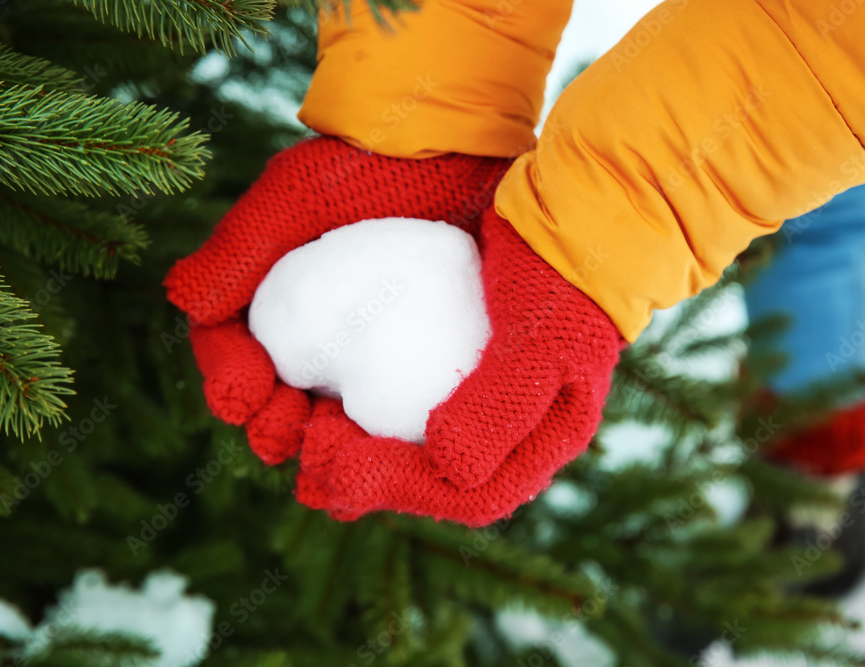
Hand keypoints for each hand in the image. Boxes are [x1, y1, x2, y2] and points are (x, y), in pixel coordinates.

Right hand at [165, 136, 510, 463]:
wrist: (452, 150)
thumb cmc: (367, 164)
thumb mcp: (292, 197)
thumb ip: (237, 250)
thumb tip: (183, 301)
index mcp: (267, 301)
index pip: (231, 356)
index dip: (229, 383)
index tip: (243, 394)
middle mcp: (311, 333)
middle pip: (276, 402)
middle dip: (272, 428)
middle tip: (288, 432)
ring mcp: (363, 352)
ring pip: (328, 421)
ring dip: (320, 450)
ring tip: (329, 458)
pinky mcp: (412, 363)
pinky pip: (388, 417)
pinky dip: (376, 445)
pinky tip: (384, 460)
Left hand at [295, 208, 624, 525]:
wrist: (565, 212)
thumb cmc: (563, 278)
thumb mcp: (546, 340)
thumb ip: (502, 405)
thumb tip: (449, 464)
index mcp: (537, 442)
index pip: (468, 495)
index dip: (400, 491)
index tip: (342, 468)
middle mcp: (502, 431)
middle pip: (426, 479)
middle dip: (362, 475)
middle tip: (309, 450)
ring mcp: (469, 397)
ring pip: (401, 443)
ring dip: (347, 445)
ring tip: (299, 427)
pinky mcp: (438, 360)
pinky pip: (390, 395)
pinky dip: (349, 402)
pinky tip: (312, 389)